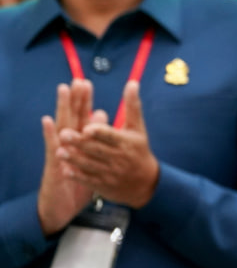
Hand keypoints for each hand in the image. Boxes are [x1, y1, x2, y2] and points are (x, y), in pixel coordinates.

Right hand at [37, 80, 95, 234]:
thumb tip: (102, 116)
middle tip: (77, 79)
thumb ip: (95, 139)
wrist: (62, 206)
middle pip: (71, 117)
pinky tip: (49, 121)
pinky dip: (50, 134)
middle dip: (75, 98)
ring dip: (62, 108)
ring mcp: (59, 153)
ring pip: (61, 127)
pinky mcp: (54, 165)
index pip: (81, 117)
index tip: (86, 83)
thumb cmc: (78, 182)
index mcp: (77, 143)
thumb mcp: (90, 161)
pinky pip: (51, 148)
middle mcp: (66, 144)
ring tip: (63, 90)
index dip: (83, 101)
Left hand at [57, 82, 159, 207]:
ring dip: (74, 159)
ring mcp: (110, 173)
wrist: (146, 182)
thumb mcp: (138, 128)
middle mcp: (118, 158)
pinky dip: (77, 176)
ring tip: (59, 152)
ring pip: (90, 165)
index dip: (99, 132)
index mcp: (126, 142)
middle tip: (64, 134)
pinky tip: (65, 170)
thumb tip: (132, 82)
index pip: (111, 136)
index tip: (87, 127)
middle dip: (80, 143)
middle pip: (97, 149)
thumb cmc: (138, 150)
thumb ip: (132, 106)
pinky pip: (89, 180)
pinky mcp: (103, 185)